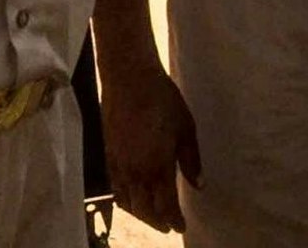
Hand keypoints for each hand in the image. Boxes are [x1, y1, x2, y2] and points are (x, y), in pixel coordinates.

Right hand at [99, 59, 201, 232]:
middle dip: (157, 221)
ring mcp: (119, 165)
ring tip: (153, 216)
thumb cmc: (163, 100)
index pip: (165, 205)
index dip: (174, 219)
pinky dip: (125, 200)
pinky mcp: (108, 155)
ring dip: (141, 213)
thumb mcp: (186, 129)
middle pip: (144, 209)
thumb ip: (191, 160)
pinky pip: (115, 188)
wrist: (129, 79)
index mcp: (157, 166)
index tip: (181, 227)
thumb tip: (198, 185)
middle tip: (168, 226)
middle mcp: (135, 172)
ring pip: (127, 201)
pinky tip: (133, 198)